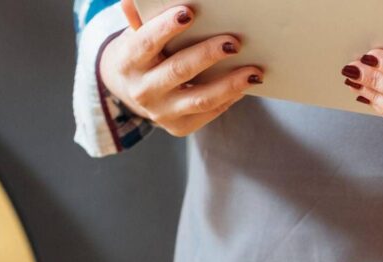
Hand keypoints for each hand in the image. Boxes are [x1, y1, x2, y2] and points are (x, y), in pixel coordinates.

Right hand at [100, 3, 262, 137]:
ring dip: (230, 84)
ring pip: (200, 99)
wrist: (133, 91)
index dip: (166, 28)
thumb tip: (131, 1)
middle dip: (208, 55)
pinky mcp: (179, 127)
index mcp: (128, 62)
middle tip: (233, 43)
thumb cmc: (143, 55)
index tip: (188, 13)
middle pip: (179, 70)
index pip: (146, 42)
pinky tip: (245, 85)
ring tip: (254, 72)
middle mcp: (142, 91)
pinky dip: (230, 98)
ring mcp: (161, 113)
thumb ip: (140, 20)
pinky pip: (210, 113)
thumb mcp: (136, 36)